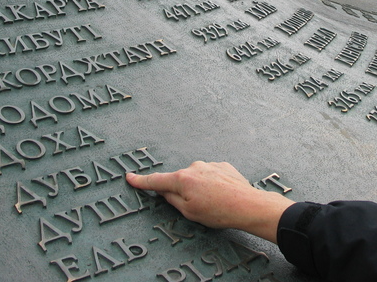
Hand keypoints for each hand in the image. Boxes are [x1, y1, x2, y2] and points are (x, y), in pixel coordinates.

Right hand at [126, 161, 294, 242]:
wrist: (247, 205)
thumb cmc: (219, 211)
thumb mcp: (189, 212)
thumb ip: (172, 199)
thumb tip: (165, 191)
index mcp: (182, 179)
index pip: (156, 181)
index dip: (141, 181)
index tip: (129, 177)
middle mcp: (194, 167)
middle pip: (180, 181)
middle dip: (184, 192)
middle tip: (200, 207)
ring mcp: (209, 164)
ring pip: (197, 178)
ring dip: (201, 188)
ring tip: (215, 202)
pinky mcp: (223, 165)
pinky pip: (211, 175)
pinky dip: (213, 184)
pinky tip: (222, 195)